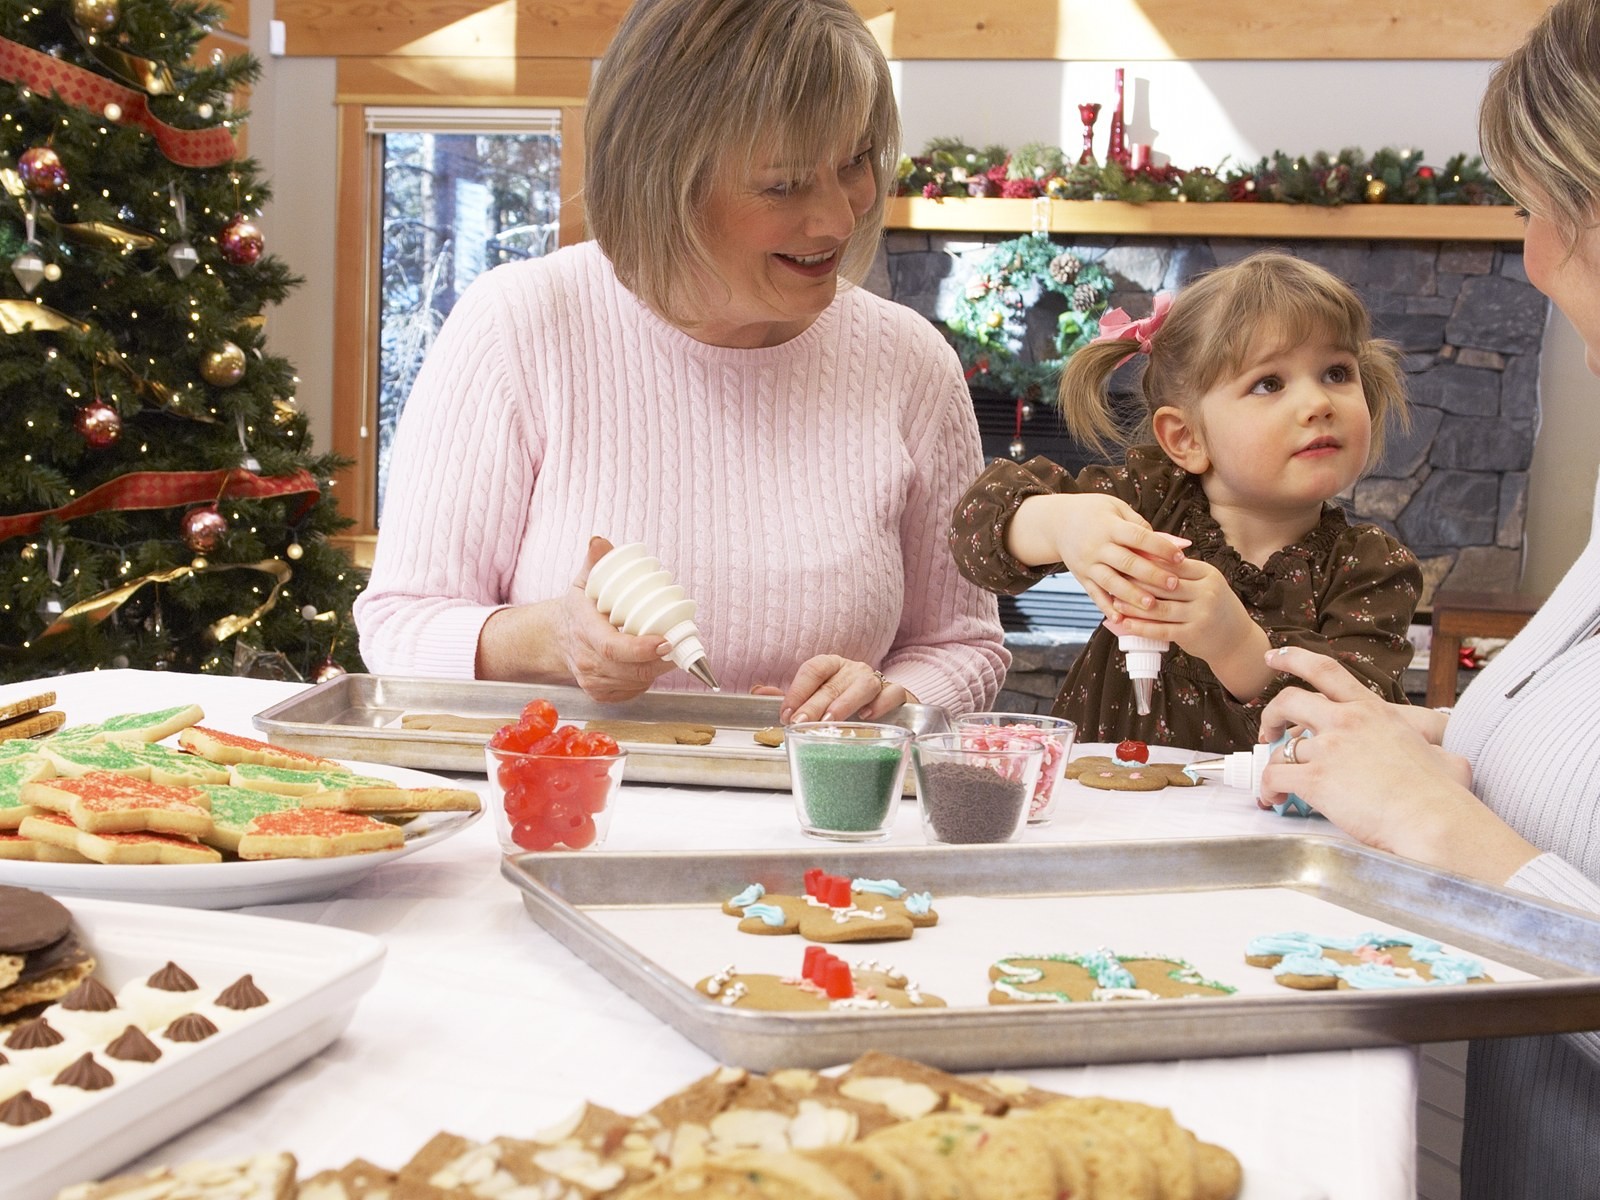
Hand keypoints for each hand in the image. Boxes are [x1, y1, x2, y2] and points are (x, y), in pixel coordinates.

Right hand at [475, 538, 675, 696]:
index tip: (666, 640)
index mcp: (585, 632)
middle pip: (631, 669)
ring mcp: (592, 681)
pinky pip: (631, 693)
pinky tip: (652, 665)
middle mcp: (586, 662)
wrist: (555, 638)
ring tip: (670, 652)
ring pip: (635, 682)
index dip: (643, 648)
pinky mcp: (599, 694)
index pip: (615, 648)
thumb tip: (600, 542)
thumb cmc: (577, 609)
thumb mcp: (583, 582)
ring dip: (657, 670)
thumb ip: (594, 562)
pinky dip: (646, 681)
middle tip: (679, 644)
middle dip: (660, 660)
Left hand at [756, 656, 912, 723]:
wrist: (886, 704)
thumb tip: (757, 690)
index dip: (798, 689)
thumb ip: (791, 697)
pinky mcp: (897, 694)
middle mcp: (853, 670)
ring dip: (845, 703)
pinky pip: (892, 693)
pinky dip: (881, 703)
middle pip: (833, 683)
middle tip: (800, 722)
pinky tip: (868, 716)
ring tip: (830, 720)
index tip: (785, 712)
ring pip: (863, 685)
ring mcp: (876, 680)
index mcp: (831, 666)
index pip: (813, 668)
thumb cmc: (846, 701)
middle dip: (814, 703)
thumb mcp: (816, 698)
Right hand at [1011, 493, 1188, 616]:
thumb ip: (1142, 526)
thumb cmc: (1094, 512)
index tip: (1180, 557)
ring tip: (1151, 606)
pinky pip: (1094, 594)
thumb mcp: (1116, 508)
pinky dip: (1106, 607)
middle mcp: (1097, 546)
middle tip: (1174, 585)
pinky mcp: (1081, 577)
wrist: (1057, 522)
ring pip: (1111, 582)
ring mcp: (1087, 564)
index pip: (1138, 537)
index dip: (1160, 547)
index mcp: (1109, 526)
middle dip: (1151, 575)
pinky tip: (1121, 620)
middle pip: (1127, 562)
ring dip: (1132, 595)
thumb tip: (1174, 543)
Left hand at [1107, 557, 1263, 676]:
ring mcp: (1200, 614)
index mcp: (1207, 574)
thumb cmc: (1214, 606)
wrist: (1236, 639)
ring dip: (1134, 606)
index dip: (1147, 562)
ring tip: (1115, 601)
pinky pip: (1161, 630)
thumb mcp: (1205, 583)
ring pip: (1159, 608)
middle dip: (1136, 582)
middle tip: (1114, 579)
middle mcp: (1206, 592)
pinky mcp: (1192, 634)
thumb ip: (1182, 572)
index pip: (1172, 564)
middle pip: (1164, 585)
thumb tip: (1146, 555)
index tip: (1125, 559)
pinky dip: (1140, 627)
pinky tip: (1125, 623)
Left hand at [1256, 647, 1536, 883]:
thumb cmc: (1443, 795)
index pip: (1325, 670)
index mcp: (1373, 710)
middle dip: (1271, 714)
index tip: (1273, 657)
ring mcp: (1329, 749)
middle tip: (1269, 732)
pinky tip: (1274, 799)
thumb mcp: (1444, 756)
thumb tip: (1450, 759)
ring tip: (1277, 783)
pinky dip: (1267, 788)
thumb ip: (1435, 750)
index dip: (1293, 658)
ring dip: (1272, 763)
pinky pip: (1274, 777)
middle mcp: (1346, 721)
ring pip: (1280, 747)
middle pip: (1288, 700)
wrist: (1433, 819)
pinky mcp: (1315, 779)